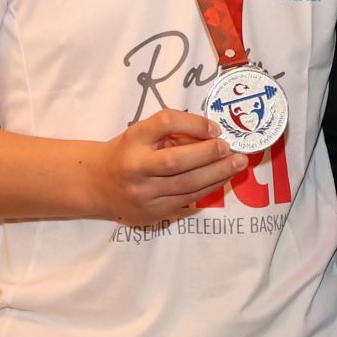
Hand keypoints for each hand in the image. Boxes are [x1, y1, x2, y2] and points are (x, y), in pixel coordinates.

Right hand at [86, 110, 244, 226]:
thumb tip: (213, 135)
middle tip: (231, 149)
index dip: (193, 124)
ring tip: (237, 164)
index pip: (164, 123)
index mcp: (133, 140)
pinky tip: (223, 179)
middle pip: (176, 161)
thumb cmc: (128, 153)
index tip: (214, 128)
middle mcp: (135, 168)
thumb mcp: (142, 134)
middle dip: (209, 155)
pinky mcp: (152, 213)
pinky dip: (208, 189)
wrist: (98, 184)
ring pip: (187, 186)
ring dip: (217, 174)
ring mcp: (143, 194)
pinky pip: (187, 201)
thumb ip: (172, 133)